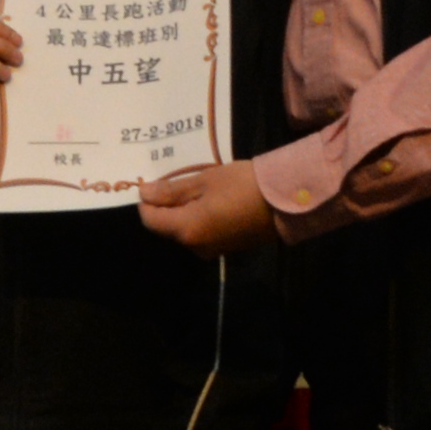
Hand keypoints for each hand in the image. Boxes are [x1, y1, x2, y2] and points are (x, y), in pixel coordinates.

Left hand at [138, 159, 277, 253]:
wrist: (286, 202)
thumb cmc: (242, 185)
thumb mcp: (204, 181)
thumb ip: (171, 190)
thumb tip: (144, 194)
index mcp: (186, 230)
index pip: (150, 220)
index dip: (146, 201)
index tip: (153, 181)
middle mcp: (196, 247)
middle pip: (168, 227)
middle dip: (167, 205)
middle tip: (178, 179)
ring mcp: (213, 250)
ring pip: (186, 230)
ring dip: (185, 210)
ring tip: (198, 186)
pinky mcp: (227, 248)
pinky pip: (203, 233)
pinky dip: (201, 217)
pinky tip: (214, 199)